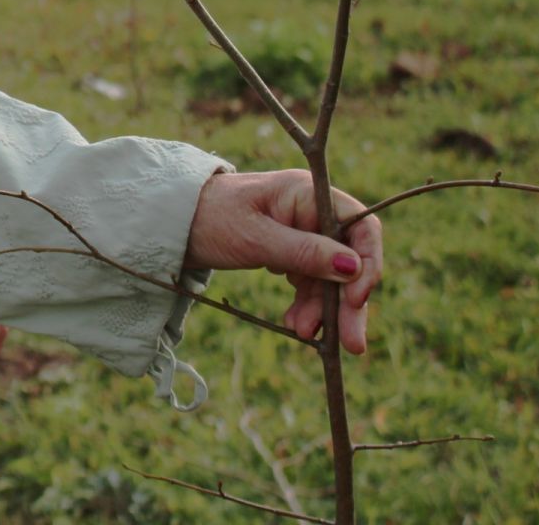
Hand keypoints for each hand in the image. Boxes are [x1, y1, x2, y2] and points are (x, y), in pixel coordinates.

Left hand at [184, 169, 384, 354]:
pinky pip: (311, 281)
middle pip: (349, 258)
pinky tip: (297, 324)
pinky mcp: (290, 251)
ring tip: (303, 333)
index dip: (367, 263)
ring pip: (330, 277)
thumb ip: (302, 252)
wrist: (171, 223)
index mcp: (308, 193)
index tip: (356, 299)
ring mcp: (302, 232)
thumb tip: (352, 267)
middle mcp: (312, 211)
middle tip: (353, 344)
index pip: (360, 226)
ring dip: (324, 309)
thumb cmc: (209, 218)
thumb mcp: (254, 238)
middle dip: (349, 301)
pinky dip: (307, 304)